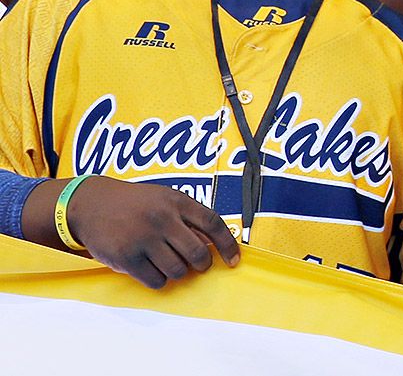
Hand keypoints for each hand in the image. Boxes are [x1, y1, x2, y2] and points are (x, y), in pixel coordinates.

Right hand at [67, 177, 239, 288]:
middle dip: (202, 264)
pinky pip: (156, 280)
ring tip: (168, 263)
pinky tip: (152, 269)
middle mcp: (162, 219)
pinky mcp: (126, 257)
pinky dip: (159, 280)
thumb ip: (189, 217)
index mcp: (177, 201)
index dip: (228, 244)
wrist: (91, 204)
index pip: (213, 224)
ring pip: (177, 271)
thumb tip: (216, 244)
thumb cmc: (136, 204)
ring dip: (178, 272)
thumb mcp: (165, 198)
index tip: (234, 260)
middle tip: (197, 265)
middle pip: (198, 253)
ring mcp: (143, 238)